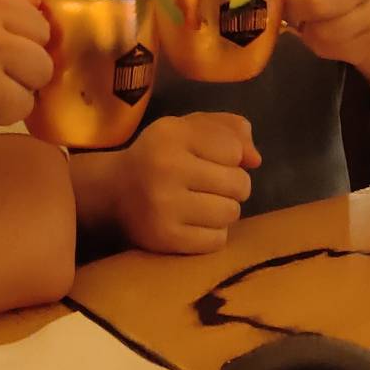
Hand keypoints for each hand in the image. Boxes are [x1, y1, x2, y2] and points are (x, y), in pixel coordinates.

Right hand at [112, 113, 260, 253]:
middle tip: (211, 186)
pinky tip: (194, 223)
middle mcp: (166, 167)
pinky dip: (213, 234)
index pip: (233, 149)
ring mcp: (165, 205)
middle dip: (233, 185)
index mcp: (172, 133)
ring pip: (231, 213)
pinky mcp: (165, 237)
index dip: (230, 156)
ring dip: (224, 210)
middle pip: (239, 183)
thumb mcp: (188, 129)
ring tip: (203, 204)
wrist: (113, 192)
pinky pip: (217, 240)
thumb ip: (227, 130)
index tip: (210, 160)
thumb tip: (256, 159)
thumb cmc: (160, 155)